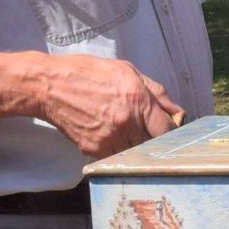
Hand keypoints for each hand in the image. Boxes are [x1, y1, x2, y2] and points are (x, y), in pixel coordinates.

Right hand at [35, 55, 183, 159]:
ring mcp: (110, 139)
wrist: (51, 87)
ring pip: (136, 155)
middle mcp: (126, 123)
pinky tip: (114, 138)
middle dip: (156, 143)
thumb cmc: (89, 73)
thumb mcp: (128, 71)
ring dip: (138, 150)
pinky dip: (119, 152)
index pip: (167, 130)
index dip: (171, 133)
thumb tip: (177, 111)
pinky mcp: (94, 150)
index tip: (169, 132)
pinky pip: (116, 157)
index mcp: (138, 100)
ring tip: (132, 137)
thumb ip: (157, 92)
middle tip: (153, 137)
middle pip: (153, 147)